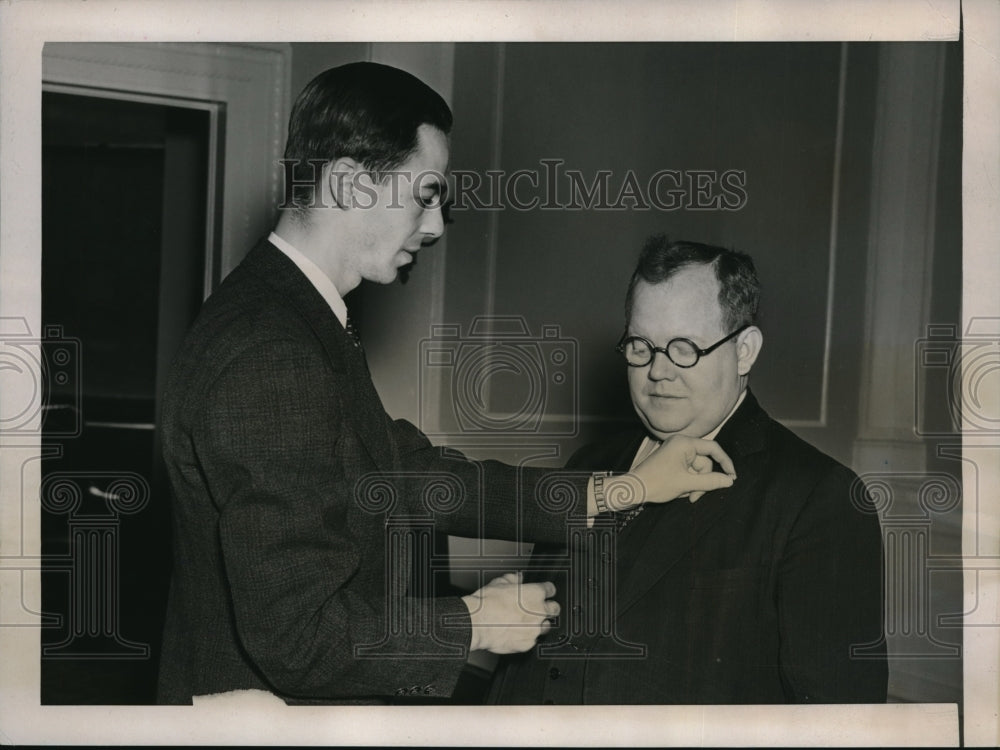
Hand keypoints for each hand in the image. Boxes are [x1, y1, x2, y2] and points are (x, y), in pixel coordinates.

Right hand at [461, 572, 558, 653]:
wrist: (476, 623)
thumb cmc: (486, 603)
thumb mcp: (500, 582)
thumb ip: (513, 579)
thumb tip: (518, 578)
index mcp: (534, 594)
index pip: (550, 589)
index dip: (546, 590)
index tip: (544, 592)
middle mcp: (538, 612)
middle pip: (555, 609)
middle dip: (549, 608)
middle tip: (539, 609)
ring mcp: (534, 629)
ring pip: (545, 627)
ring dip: (539, 624)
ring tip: (525, 623)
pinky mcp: (528, 644)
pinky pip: (532, 640)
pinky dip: (526, 637)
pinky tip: (516, 633)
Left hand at [609, 435, 735, 508]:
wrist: (633, 489)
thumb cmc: (657, 483)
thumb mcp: (687, 484)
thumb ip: (710, 482)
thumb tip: (730, 481)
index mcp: (684, 443)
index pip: (713, 448)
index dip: (725, 462)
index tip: (732, 477)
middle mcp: (680, 444)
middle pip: (704, 463)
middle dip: (702, 482)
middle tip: (694, 496)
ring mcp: (675, 453)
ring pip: (696, 470)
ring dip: (693, 485)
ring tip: (683, 495)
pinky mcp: (671, 461)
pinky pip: (687, 472)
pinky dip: (686, 483)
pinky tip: (678, 492)